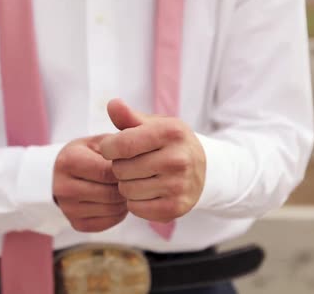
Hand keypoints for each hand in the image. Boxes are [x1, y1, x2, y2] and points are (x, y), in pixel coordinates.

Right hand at [53, 135, 127, 231]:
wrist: (66, 174)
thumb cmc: (89, 154)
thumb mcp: (99, 142)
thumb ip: (118, 145)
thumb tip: (141, 155)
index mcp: (68, 161)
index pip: (107, 172)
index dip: (126, 171)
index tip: (135, 167)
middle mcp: (63, 187)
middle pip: (110, 193)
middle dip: (127, 187)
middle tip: (136, 180)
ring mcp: (68, 209)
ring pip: (111, 209)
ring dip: (125, 201)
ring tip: (128, 189)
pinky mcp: (76, 224)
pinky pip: (109, 222)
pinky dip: (119, 213)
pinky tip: (118, 201)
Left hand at [99, 99, 205, 222]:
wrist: (205, 170)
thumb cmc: (170, 144)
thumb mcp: (154, 125)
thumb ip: (129, 117)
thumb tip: (112, 103)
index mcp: (171, 133)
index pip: (121, 144)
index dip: (108, 148)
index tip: (112, 148)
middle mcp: (178, 159)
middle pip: (121, 169)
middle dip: (119, 166)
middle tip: (132, 163)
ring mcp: (179, 185)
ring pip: (126, 190)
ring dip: (126, 185)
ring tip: (139, 177)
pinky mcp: (176, 207)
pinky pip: (135, 208)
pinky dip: (135, 202)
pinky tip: (147, 191)